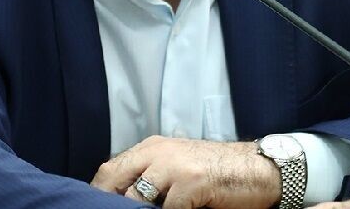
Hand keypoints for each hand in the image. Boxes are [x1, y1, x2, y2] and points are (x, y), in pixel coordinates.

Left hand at [91, 135, 280, 208]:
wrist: (255, 170)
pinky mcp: (191, 183)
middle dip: (109, 201)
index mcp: (152, 147)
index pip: (111, 168)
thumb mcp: (177, 166)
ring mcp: (174, 167)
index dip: (100, 191)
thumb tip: (123, 197)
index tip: (94, 206)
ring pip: (137, 197)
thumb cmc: (215, 172)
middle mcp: (158, 152)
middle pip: (115, 178)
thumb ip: (151, 175)